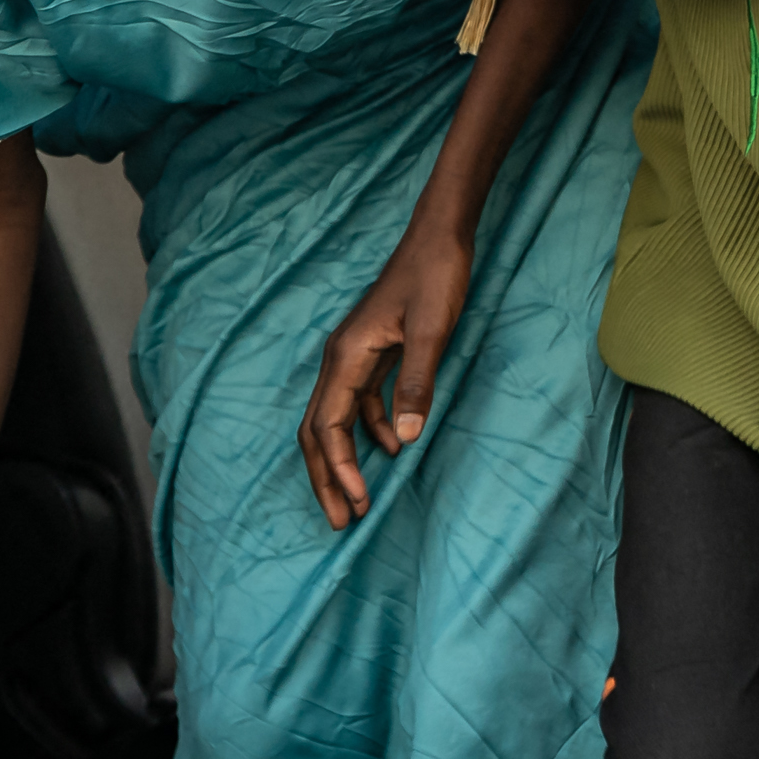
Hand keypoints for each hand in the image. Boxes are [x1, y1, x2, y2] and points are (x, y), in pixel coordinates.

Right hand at [305, 218, 475, 528]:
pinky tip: (394, 447)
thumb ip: (416, 382)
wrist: (440, 236)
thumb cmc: (435, 277)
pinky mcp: (373, 353)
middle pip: (318, 431)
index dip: (338, 468)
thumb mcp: (431, 332)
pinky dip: (371, 430)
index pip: (327, 426)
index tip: (357, 501)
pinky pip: (360, 403)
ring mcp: (355, 356)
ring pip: (336, 420)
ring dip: (346, 459)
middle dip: (327, 477)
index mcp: (346, 356)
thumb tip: (405, 438)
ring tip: (359, 499)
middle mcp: (340, 359)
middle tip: (341, 522)